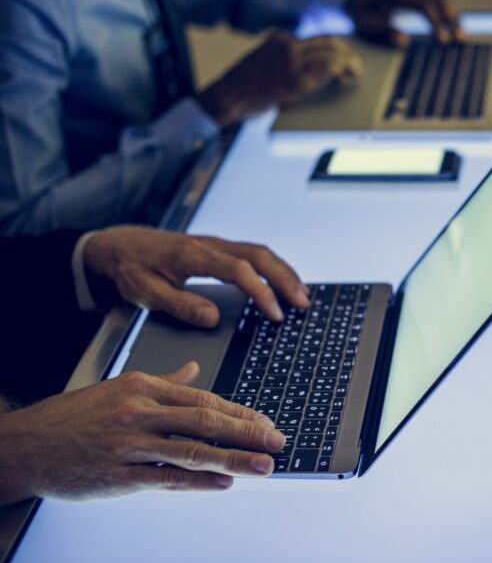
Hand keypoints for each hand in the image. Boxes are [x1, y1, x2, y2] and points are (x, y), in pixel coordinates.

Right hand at [0, 362, 285, 504]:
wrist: (24, 446)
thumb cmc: (73, 417)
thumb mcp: (119, 387)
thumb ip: (162, 381)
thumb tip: (195, 369)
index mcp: (143, 388)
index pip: (204, 400)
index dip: (240, 413)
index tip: (266, 423)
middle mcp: (138, 412)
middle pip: (205, 421)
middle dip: (247, 434)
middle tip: (277, 442)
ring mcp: (127, 444)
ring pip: (190, 450)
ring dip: (232, 459)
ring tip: (263, 466)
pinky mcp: (116, 475)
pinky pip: (163, 479)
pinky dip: (196, 482)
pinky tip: (222, 484)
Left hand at [83, 226, 309, 326]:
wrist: (118, 245)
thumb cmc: (130, 269)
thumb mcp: (145, 293)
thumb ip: (179, 305)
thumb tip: (212, 318)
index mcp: (193, 255)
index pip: (238, 270)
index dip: (260, 292)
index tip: (274, 315)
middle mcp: (209, 245)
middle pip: (259, 255)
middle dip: (285, 279)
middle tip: (302, 304)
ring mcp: (216, 244)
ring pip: (260, 252)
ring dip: (284, 272)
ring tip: (301, 295)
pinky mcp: (217, 248)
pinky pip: (253, 254)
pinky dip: (273, 267)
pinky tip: (282, 282)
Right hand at [198, 31, 362, 125]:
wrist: (227, 96)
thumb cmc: (242, 87)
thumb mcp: (261, 61)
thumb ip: (282, 59)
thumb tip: (307, 67)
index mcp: (280, 39)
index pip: (318, 37)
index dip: (337, 47)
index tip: (346, 55)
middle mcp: (287, 45)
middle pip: (329, 43)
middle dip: (347, 54)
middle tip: (356, 66)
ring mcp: (291, 61)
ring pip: (332, 54)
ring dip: (349, 64)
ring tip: (355, 74)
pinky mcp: (294, 78)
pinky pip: (326, 70)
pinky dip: (341, 73)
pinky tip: (345, 80)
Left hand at [346, 0, 464, 46]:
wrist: (361, 2)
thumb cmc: (364, 15)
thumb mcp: (367, 25)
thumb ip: (384, 31)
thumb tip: (405, 40)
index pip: (424, 6)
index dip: (436, 23)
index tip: (443, 41)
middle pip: (439, 0)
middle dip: (452, 21)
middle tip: (461, 40)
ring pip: (444, 1)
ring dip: (455, 19)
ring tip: (463, 38)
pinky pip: (441, 4)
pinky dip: (451, 17)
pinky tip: (458, 31)